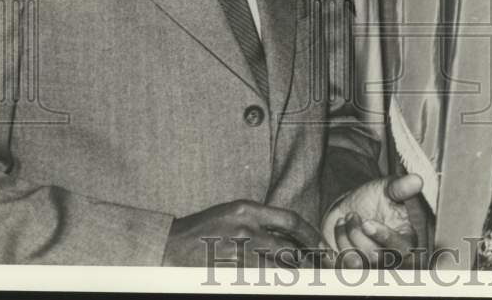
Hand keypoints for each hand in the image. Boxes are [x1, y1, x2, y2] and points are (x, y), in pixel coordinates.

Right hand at [162, 200, 330, 266]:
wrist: (170, 244)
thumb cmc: (202, 229)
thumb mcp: (232, 214)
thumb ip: (258, 222)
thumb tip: (288, 238)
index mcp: (247, 209)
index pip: (290, 219)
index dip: (310, 233)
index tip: (322, 246)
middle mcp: (245, 226)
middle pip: (287, 245)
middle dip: (307, 258)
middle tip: (321, 267)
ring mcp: (236, 249)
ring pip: (275, 265)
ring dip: (291, 273)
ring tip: (304, 278)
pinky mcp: (227, 268)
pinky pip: (257, 278)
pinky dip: (271, 281)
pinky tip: (278, 283)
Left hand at [322, 174, 423, 266]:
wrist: (351, 207)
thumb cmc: (375, 199)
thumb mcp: (388, 188)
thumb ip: (401, 187)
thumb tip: (417, 180)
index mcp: (405, 241)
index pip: (401, 250)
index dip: (383, 237)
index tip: (367, 223)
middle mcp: (390, 259)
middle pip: (374, 257)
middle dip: (357, 233)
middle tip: (352, 215)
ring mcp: (369, 266)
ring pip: (355, 263)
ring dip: (344, 237)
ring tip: (343, 220)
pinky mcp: (349, 270)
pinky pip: (338, 268)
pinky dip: (331, 249)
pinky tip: (333, 235)